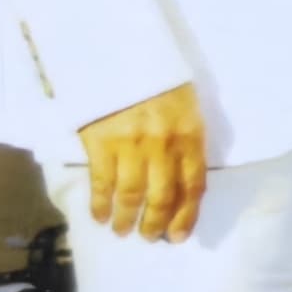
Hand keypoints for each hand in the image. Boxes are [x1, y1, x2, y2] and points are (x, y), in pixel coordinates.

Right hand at [76, 83, 206, 241]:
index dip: (186, 215)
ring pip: (131, 194)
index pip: (192, 186)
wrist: (118, 53)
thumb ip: (187, 142)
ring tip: (122, 231)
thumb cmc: (158, 82)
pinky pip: (102, 182)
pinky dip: (100, 203)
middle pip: (162, 196)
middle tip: (149, 238)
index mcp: (189, 135)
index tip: (179, 235)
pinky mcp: (100, 141)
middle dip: (155, 224)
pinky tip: (99, 216)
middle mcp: (163, 145)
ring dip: (126, 218)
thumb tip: (183, 183)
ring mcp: (130, 144)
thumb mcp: (186, 107)